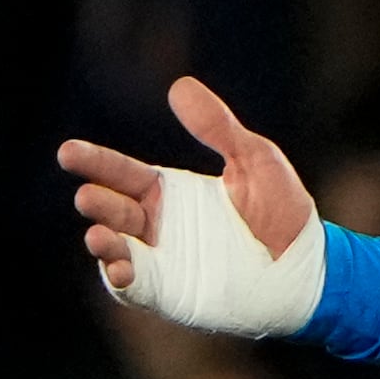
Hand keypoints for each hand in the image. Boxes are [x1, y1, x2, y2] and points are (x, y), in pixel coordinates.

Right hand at [60, 75, 326, 336]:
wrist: (311, 267)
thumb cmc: (283, 211)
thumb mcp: (255, 160)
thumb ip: (219, 127)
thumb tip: (180, 86)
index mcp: (167, 191)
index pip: (120, 172)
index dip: (94, 161)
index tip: (68, 152)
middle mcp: (155, 224)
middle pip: (113, 209)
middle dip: (97, 202)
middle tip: (88, 196)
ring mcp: (160, 260)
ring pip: (115, 248)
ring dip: (103, 242)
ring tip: (99, 235)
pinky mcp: (169, 292)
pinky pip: (133, 286)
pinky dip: (121, 278)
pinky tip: (122, 268)